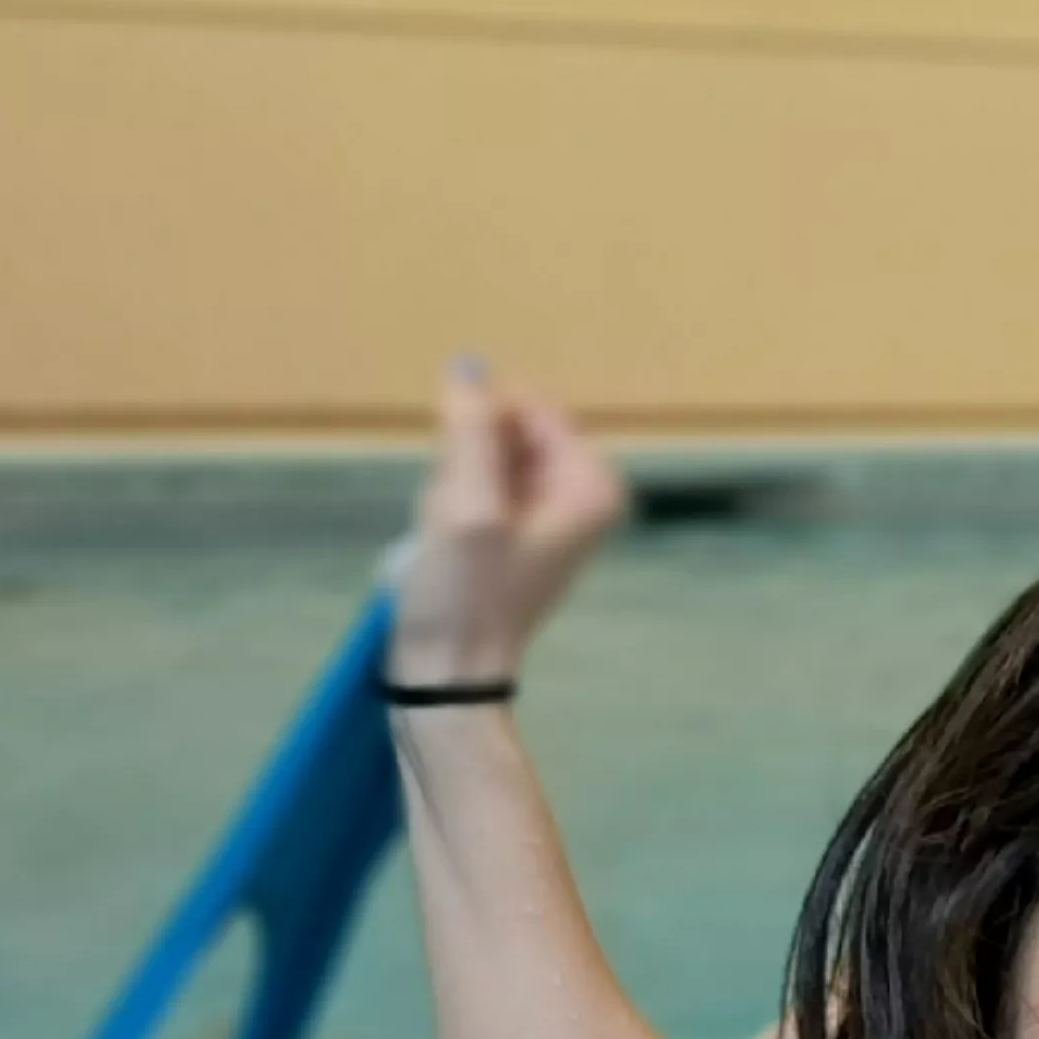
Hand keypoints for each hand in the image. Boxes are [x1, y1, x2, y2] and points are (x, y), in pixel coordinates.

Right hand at [385, 361, 627, 689]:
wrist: (449, 673)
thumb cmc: (465, 595)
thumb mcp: (467, 505)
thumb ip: (470, 429)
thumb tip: (468, 365)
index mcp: (592, 481)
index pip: (525, 406)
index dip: (478, 436)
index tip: (467, 489)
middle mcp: (583, 491)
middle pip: (503, 432)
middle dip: (465, 466)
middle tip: (458, 521)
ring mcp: (548, 511)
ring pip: (480, 458)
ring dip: (452, 488)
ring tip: (450, 538)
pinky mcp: (516, 528)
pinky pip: (473, 487)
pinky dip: (450, 507)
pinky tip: (446, 546)